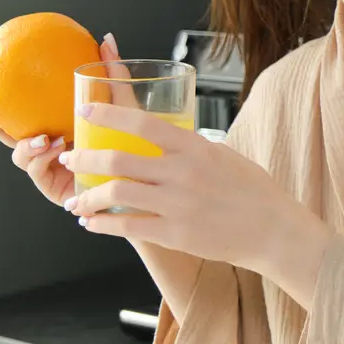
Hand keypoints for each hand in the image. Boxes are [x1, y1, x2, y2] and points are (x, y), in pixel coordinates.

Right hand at [0, 33, 122, 206]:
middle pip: (10, 137)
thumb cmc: (135, 144)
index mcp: (58, 130)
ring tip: (45, 137)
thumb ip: (112, 73)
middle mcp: (50, 151)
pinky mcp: (56, 190)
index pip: (22, 117)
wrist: (144, 182)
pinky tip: (55, 146)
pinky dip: (41, 157)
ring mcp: (51, 171)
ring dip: (26, 145)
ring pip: (20, 156)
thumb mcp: (123, 105)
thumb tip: (106, 38)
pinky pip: (37, 171)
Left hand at [61, 104, 332, 306]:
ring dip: (87, 195)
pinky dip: (102, 224)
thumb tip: (163, 141)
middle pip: (118, 159)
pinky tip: (92, 223)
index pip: (142, 123)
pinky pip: (127, 226)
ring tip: (75, 198)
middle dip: (85, 157)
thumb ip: (191, 149)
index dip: (108, 114)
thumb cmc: (254, 190)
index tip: (86, 110)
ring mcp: (177, 205)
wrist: (274, 229)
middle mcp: (183, 173)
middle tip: (70, 156)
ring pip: (116, 194)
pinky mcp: (175, 234)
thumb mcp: (224, 155)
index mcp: (195, 147)